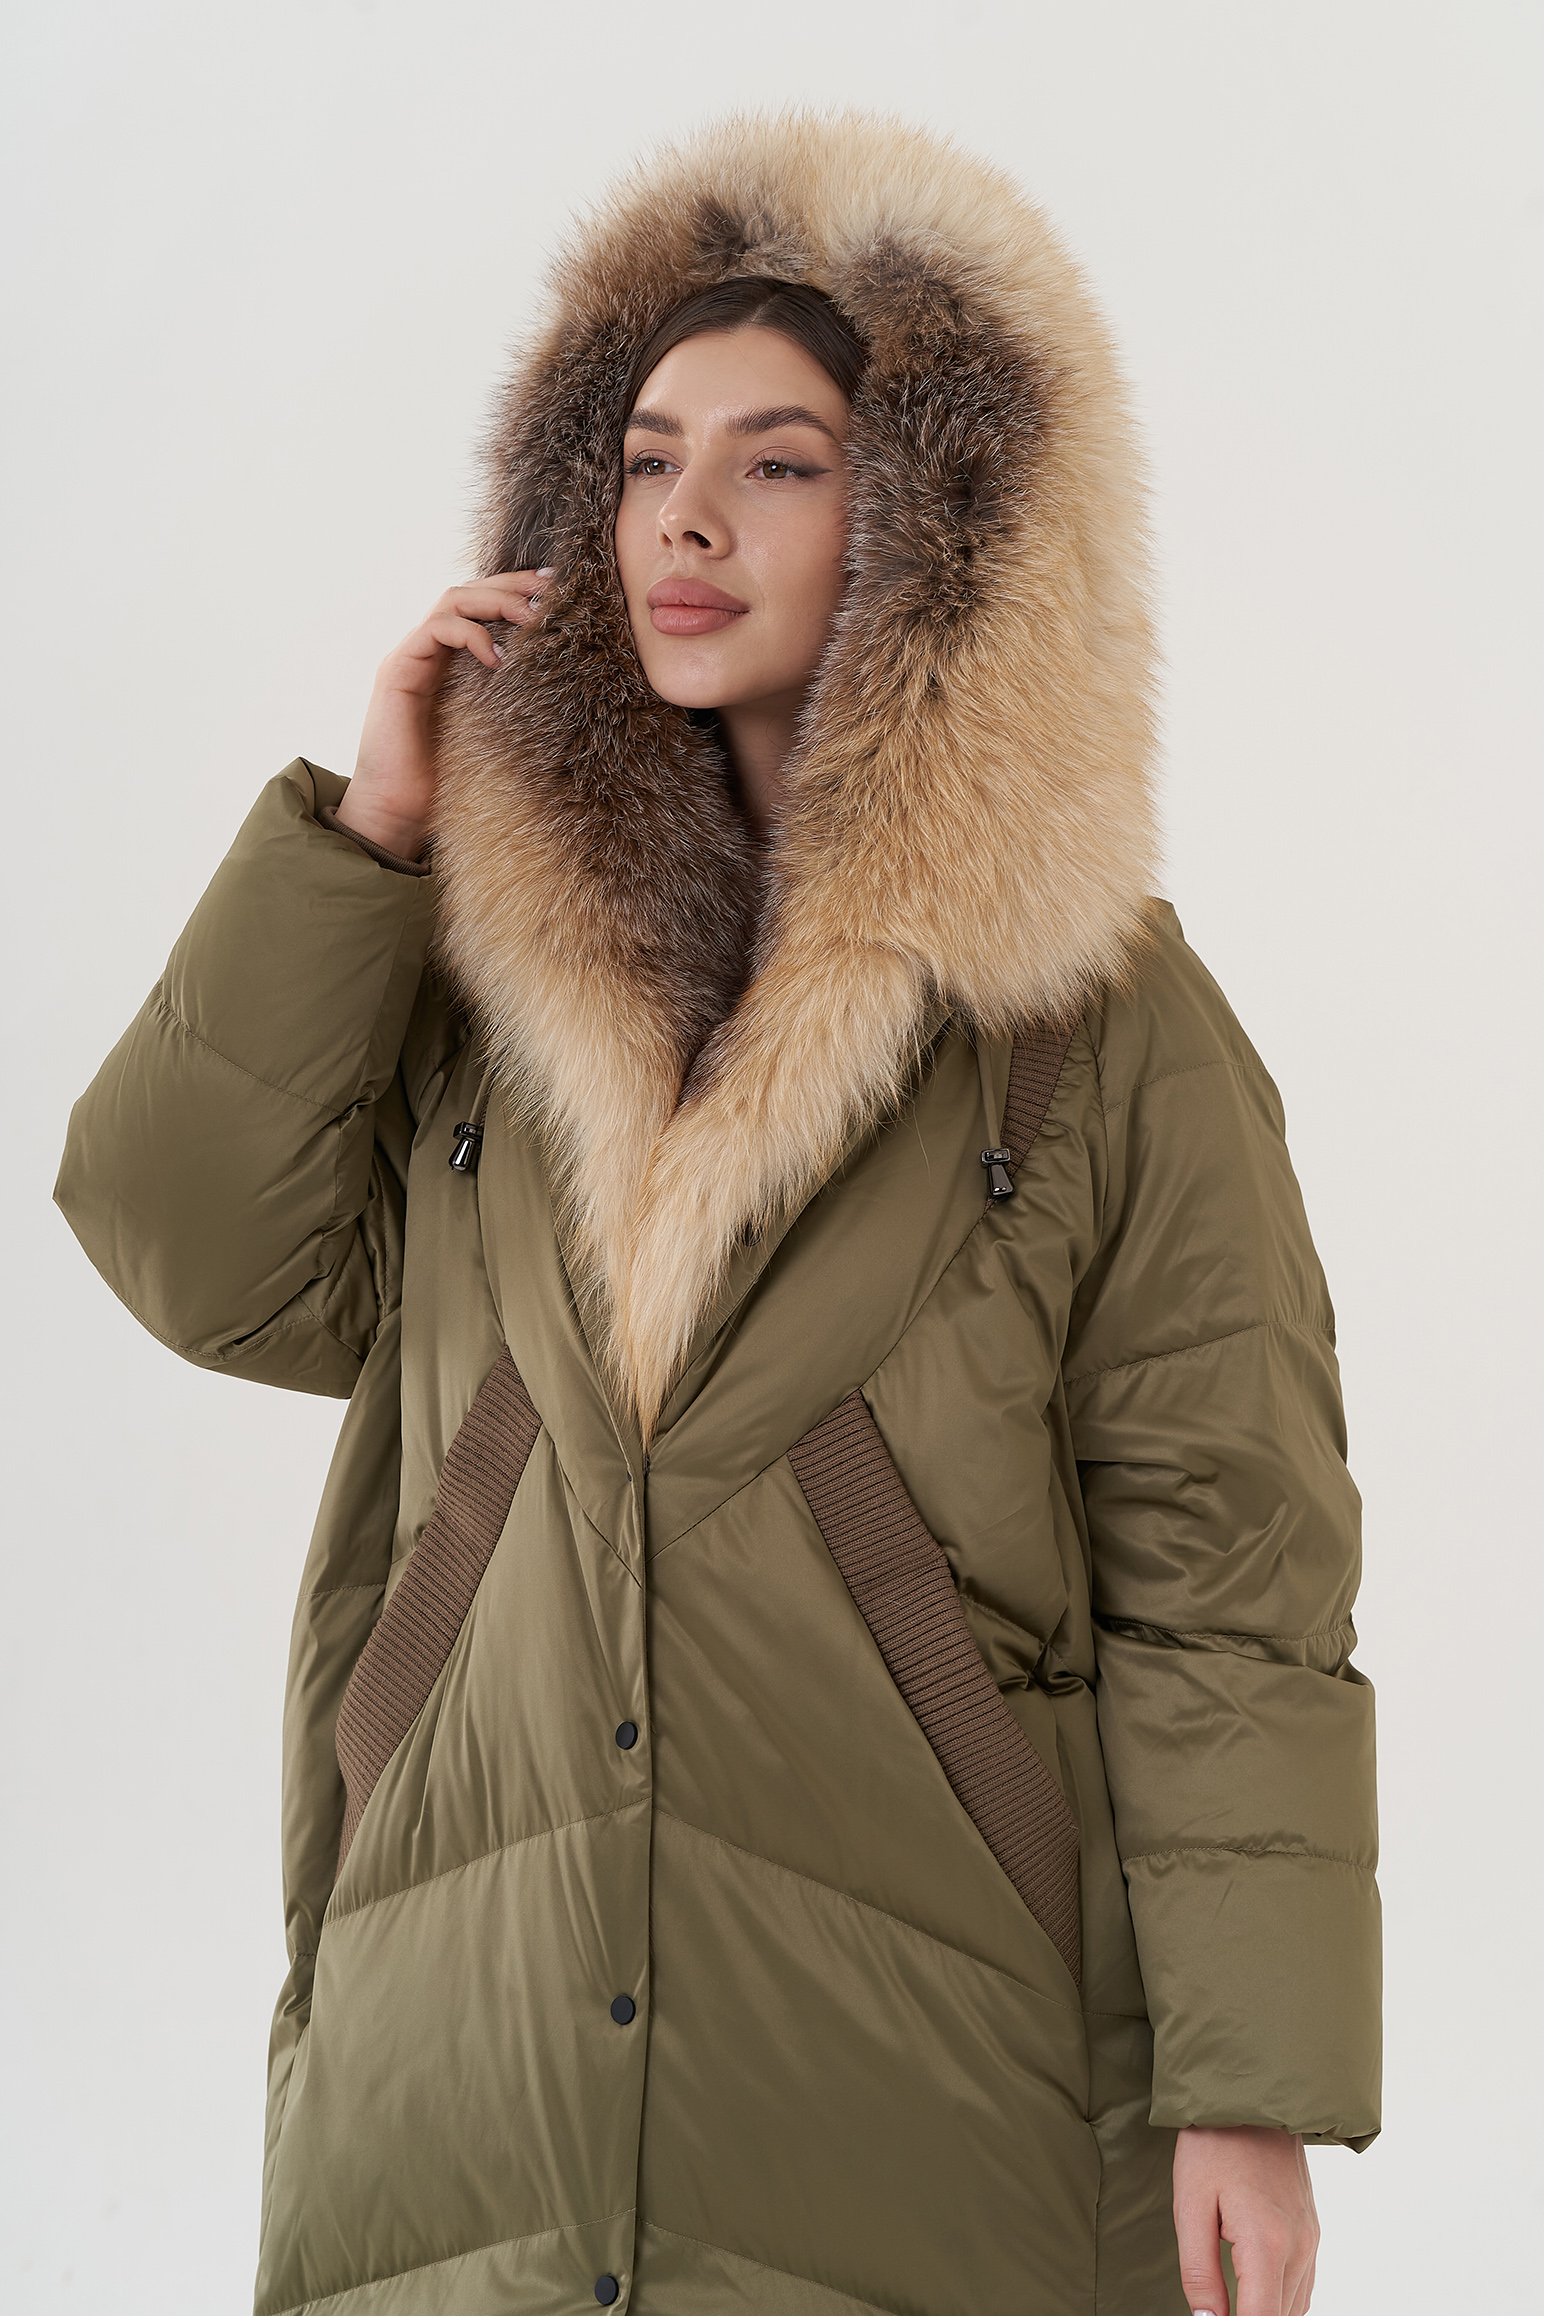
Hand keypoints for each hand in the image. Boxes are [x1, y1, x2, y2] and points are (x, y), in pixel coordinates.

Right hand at [335, 571, 550, 860]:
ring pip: (450, 600)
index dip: (516, 591)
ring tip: (530, 617)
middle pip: (467, 593)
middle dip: (511, 584)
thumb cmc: (445, 779)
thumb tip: (563, 687)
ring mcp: (409, 657)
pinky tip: (499, 658)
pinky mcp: (397, 671)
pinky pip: (435, 631)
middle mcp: (426, 651)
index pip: (480, 607)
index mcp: (447, 660)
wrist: (397, 811)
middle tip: (550, 587)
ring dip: (495, 601)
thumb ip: (509, 700)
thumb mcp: (491, 730)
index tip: (556, 588)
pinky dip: (471, 634)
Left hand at [1173, 2125, 1318, 2315]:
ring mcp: (1311, 2238)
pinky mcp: (1312, 2229)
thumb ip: (1199, 2271)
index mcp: (1267, 2244)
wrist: (1252, 2095)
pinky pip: (1303, 2284)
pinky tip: (1255, 2290)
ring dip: (1266, 2311)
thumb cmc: (1214, 2144)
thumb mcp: (1190, 2204)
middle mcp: (1299, 2247)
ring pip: (1294, 2306)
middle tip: (1215, 2310)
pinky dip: (1281, 2298)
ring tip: (1233, 2301)